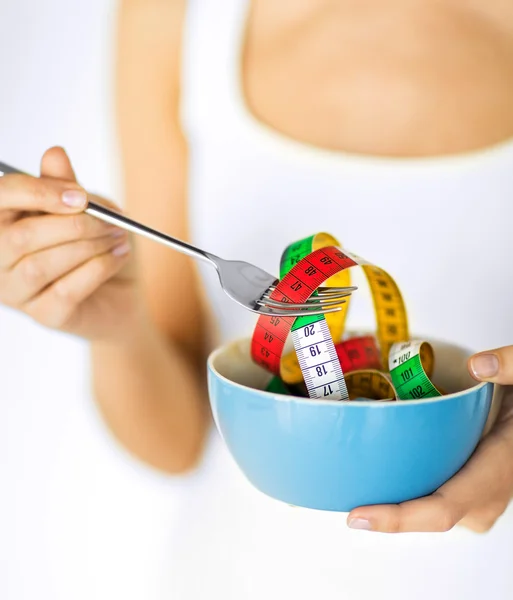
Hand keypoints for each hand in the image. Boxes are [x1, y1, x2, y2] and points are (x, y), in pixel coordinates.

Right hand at [0, 147, 140, 341]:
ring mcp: (17, 292)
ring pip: (41, 265)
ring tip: (119, 237)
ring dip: (88, 246)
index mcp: (2, 223)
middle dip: (74, 224)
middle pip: (21, 236)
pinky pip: (66, 290)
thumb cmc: (98, 243)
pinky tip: (120, 255)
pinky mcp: (44, 316)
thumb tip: (54, 153)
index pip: (0, 198)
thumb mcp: (88, 207)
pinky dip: (99, 268)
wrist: (123, 291)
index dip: (38, 192)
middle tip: (112, 221)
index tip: (80, 195)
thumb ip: (66, 185)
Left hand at [346, 347, 512, 533]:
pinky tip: (383, 477)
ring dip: (395, 504)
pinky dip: (408, 495)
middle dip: (384, 511)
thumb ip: (510, 368)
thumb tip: (480, 366)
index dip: (399, 518)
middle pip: (427, 515)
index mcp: (495, 470)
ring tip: (354, 487)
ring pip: (430, 512)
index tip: (358, 516)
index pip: (442, 508)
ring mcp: (481, 500)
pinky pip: (435, 503)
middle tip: (341, 494)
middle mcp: (487, 496)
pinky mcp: (473, 494)